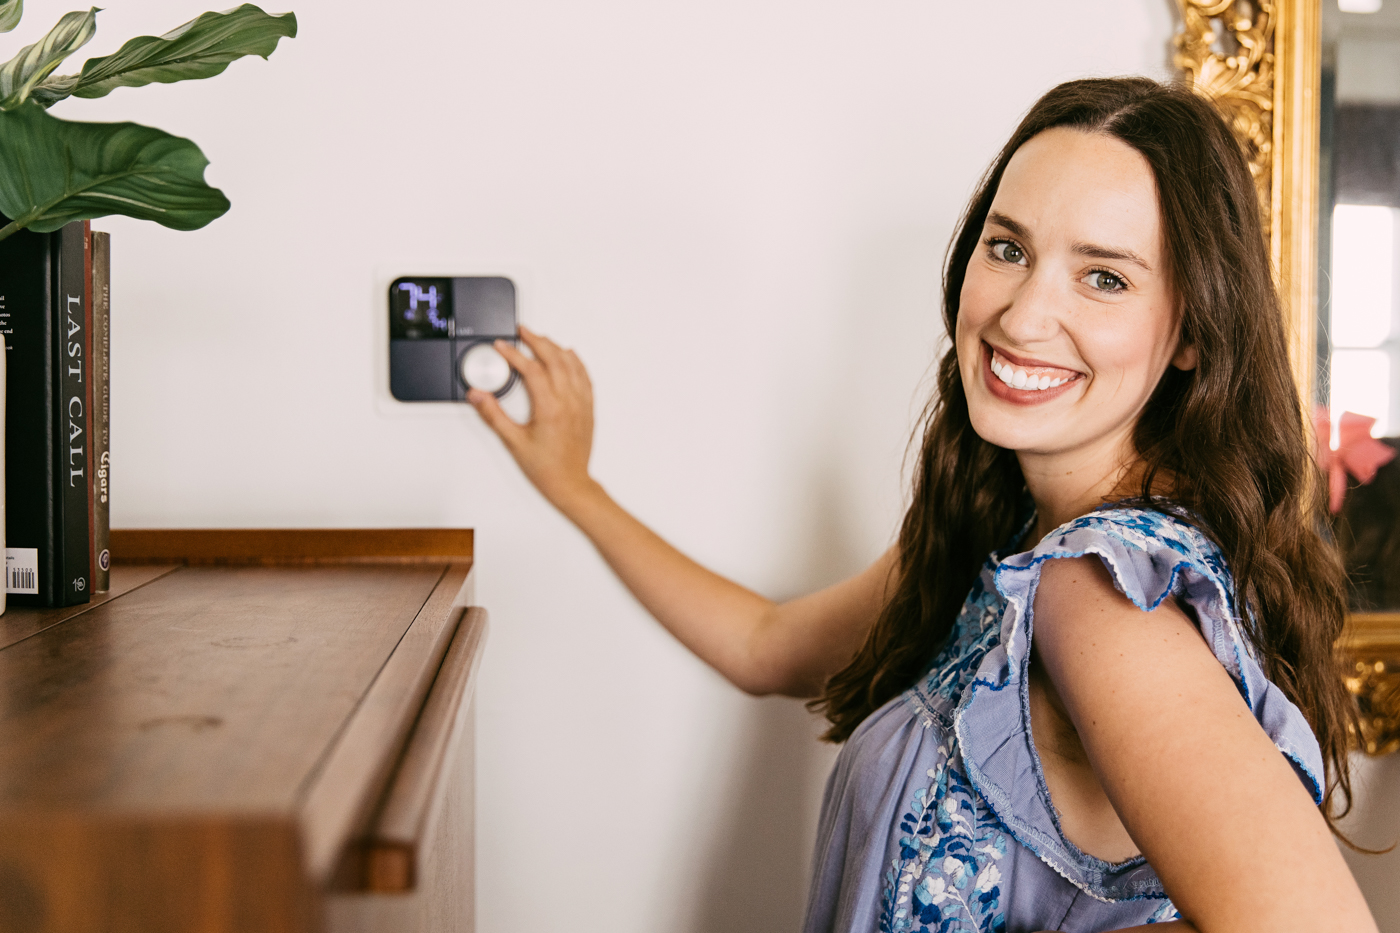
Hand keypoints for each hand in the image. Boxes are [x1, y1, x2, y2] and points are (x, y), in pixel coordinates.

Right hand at [467, 326, 598, 513]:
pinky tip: (570, 356)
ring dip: (556, 348)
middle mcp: (569, 402)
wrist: (571, 484)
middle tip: (523, 331)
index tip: (502, 346)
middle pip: (555, 359)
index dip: (515, 354)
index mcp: (550, 408)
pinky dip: (576, 362)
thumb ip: (493, 415)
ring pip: (572, 365)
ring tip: (541, 339)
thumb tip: (478, 396)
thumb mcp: (513, 442)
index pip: (532, 370)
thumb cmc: (546, 468)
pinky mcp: (588, 409)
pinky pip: (585, 377)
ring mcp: (581, 404)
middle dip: (537, 341)